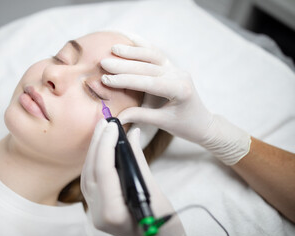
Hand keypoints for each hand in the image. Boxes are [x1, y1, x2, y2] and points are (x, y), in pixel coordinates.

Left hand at [81, 119, 185, 235]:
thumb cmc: (164, 225)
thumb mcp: (154, 193)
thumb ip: (139, 162)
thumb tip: (132, 135)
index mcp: (113, 212)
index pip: (104, 171)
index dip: (106, 145)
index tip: (112, 126)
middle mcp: (98, 213)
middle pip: (92, 171)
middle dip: (98, 144)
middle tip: (104, 122)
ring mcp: (95, 212)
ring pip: (88, 175)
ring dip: (94, 151)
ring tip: (102, 130)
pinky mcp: (97, 208)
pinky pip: (91, 181)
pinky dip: (95, 162)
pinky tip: (101, 148)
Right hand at [100, 41, 250, 164]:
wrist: (202, 123)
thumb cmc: (184, 125)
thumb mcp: (162, 123)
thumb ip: (139, 116)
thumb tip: (115, 117)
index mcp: (179, 90)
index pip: (148, 82)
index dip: (125, 80)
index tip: (106, 80)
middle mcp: (179, 75)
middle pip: (148, 66)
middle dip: (124, 64)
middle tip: (104, 62)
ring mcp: (177, 69)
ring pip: (153, 56)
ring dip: (133, 51)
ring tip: (113, 48)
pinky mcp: (173, 68)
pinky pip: (157, 54)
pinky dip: (143, 46)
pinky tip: (130, 38)